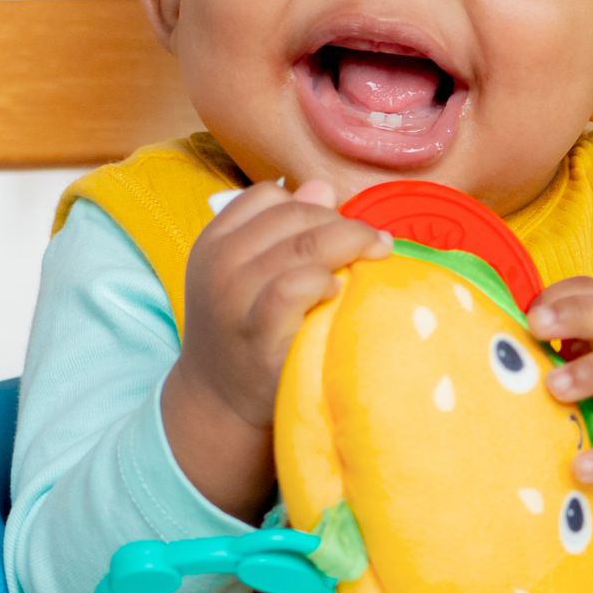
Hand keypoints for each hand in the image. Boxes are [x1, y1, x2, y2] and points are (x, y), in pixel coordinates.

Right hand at [162, 179, 390, 519]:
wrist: (219, 404)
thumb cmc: (244, 333)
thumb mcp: (249, 274)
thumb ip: (283, 228)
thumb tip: (324, 188)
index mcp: (215, 241)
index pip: (269, 198)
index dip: (314, 205)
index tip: (343, 223)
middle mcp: (219, 264)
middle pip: (294, 217)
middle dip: (343, 223)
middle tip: (377, 241)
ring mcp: (233, 298)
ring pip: (302, 244)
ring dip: (349, 244)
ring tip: (375, 256)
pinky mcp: (256, 333)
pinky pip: (295, 287)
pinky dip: (324, 280)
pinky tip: (340, 290)